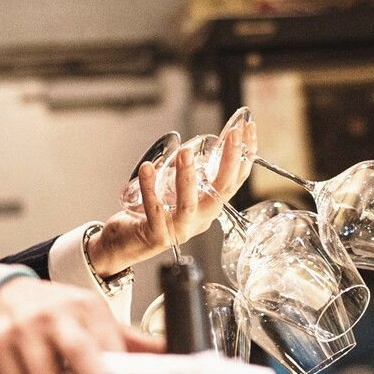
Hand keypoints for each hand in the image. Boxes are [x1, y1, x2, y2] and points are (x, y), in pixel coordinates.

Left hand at [88, 121, 257, 275]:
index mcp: (208, 208)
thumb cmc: (150, 216)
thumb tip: (188, 147)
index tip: (247, 128)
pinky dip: (150, 188)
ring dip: (187, 176)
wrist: (126, 245)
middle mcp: (200, 220)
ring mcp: (180, 230)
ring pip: (189, 203)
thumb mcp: (175, 193)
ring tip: (185, 152)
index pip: (234, 180)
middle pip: (222, 190)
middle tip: (233, 134)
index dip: (245, 154)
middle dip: (230, 160)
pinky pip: (155, 210)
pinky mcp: (157, 236)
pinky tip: (147, 168)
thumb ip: (184, 176)